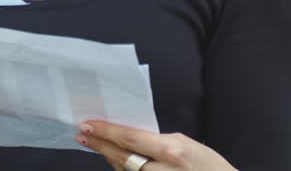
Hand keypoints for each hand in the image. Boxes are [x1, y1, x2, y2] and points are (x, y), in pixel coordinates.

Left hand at [76, 120, 236, 170]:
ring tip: (93, 143)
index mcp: (171, 151)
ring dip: (107, 155)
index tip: (88, 124)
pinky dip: (120, 167)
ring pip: (122, 169)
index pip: (129, 138)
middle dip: (98, 144)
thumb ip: (155, 139)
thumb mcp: (183, 143)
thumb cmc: (208, 165)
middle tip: (82, 134)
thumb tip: (127, 134)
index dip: (105, 131)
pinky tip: (112, 158)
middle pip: (120, 156)